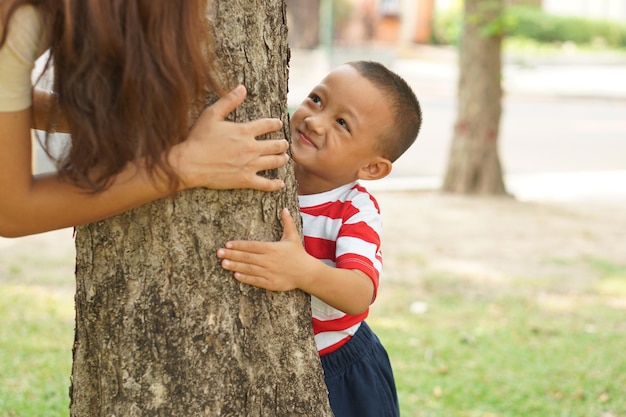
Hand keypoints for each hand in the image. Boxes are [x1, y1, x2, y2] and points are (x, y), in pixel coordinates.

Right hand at [170, 85, 288, 191]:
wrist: (190, 163)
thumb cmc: (198, 138)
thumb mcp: (211, 114)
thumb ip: (229, 100)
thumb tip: (242, 88)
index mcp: (244, 131)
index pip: (268, 125)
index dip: (275, 124)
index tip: (279, 124)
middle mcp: (251, 148)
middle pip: (276, 145)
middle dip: (282, 143)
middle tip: (285, 143)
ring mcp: (250, 165)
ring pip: (274, 162)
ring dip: (282, 159)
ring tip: (285, 158)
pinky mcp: (245, 180)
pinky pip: (265, 184)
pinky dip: (275, 184)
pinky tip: (280, 183)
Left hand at [217, 208, 316, 291]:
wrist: (307, 272)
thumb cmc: (298, 253)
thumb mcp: (293, 236)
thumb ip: (287, 222)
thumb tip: (284, 208)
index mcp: (272, 248)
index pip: (252, 245)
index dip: (239, 245)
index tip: (228, 244)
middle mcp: (269, 260)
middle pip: (247, 257)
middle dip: (232, 254)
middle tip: (219, 253)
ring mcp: (269, 272)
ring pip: (249, 268)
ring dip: (235, 266)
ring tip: (223, 263)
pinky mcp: (271, 283)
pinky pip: (256, 280)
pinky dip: (245, 278)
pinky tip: (236, 275)